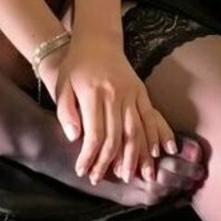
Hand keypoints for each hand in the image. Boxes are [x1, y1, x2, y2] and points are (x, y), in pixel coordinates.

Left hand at [39, 33, 176, 184]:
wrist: (97, 40)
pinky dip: (156, 136)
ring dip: (137, 156)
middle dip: (111, 163)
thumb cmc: (75, 66)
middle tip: (105, 179)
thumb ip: (66, 111)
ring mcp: (131, 93)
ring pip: (137, 130)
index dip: (90, 157)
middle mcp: (114, 95)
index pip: (94, 135)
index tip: (84, 172)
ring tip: (137, 175)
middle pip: (116, 137)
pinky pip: (151, 117)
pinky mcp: (142, 91)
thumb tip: (74, 138)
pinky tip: (157, 152)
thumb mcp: (62, 85)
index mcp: (93, 94)